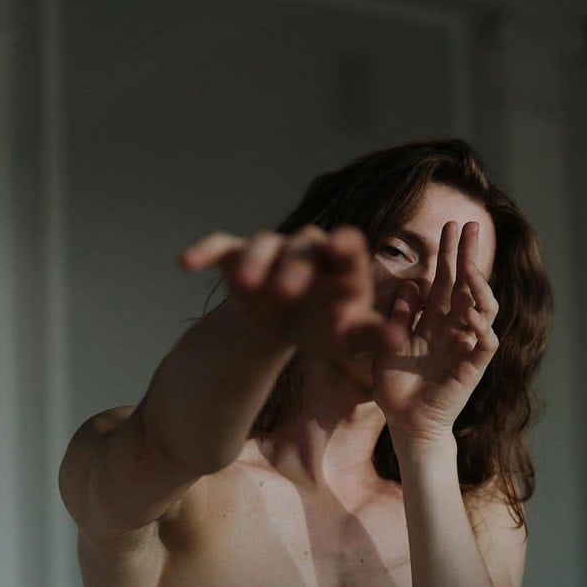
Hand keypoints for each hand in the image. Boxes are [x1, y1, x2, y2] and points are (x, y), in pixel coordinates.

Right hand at [178, 226, 407, 359]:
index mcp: (341, 262)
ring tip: (248, 286)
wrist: (286, 326)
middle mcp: (307, 248)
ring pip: (263, 243)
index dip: (345, 247)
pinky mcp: (238, 256)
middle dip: (296, 266)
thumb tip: (400, 342)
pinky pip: (221, 246)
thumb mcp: (351, 337)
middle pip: (304, 245)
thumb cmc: (328, 327)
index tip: (341, 253)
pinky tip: (186, 264)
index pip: (348, 244)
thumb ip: (375, 336)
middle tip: (287, 294)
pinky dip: (204, 250)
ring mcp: (272, 250)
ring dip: (256, 260)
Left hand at [372, 220, 499, 441]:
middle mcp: (455, 328)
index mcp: (435, 319)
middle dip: (469, 255)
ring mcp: (467, 346)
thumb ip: (400, 315)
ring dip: (478, 287)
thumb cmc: (396, 385)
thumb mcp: (390, 343)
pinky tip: (469, 313)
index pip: (447, 279)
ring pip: (483, 309)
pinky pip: (485, 344)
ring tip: (468, 266)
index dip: (449, 253)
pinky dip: (480, 328)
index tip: (450, 225)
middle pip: (468, 285)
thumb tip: (412, 282)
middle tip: (470, 225)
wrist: (405, 422)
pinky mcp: (473, 368)